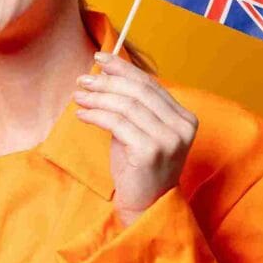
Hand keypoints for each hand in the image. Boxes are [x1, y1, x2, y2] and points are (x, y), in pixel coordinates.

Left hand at [72, 53, 198, 227]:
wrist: (145, 205)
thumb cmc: (139, 166)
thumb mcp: (139, 130)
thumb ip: (130, 103)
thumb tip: (105, 71)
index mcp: (183, 117)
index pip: (149, 83)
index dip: (123, 68)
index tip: (100, 58)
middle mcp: (181, 126)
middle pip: (137, 91)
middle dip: (107, 81)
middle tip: (83, 79)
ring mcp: (168, 139)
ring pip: (125, 105)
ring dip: (97, 98)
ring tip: (78, 96)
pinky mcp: (150, 151)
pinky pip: (117, 123)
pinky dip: (96, 115)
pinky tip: (82, 115)